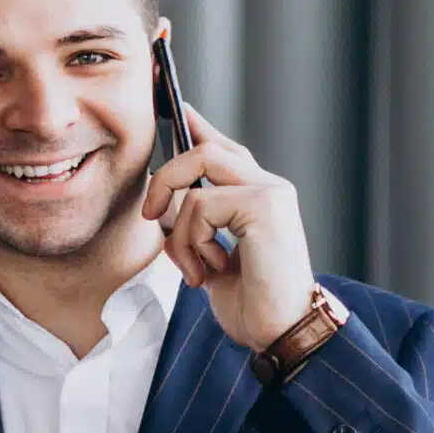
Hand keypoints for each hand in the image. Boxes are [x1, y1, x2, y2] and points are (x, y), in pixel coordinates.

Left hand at [142, 105, 319, 351]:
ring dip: (180, 230)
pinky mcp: (265, 206)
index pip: (220, 146)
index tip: (168, 98)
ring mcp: (270, 193)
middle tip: (151, 215)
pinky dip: (192, 243)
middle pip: (203, 149)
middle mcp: (268, 186)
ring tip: (196, 267)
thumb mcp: (211, 259)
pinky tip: (210, 272)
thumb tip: (163, 205)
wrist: (282, 334)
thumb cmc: (252, 304)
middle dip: (166, 179)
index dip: (192, 122)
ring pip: (196, 176)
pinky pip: (201, 205)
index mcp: (258, 195)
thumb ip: (194, 228)